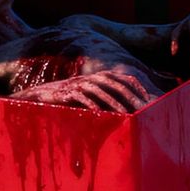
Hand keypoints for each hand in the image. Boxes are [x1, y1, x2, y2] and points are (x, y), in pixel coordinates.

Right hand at [13, 67, 155, 112]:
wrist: (41, 95)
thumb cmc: (70, 98)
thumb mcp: (91, 96)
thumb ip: (108, 98)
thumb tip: (128, 109)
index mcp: (100, 76)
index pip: (124, 78)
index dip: (137, 87)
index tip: (148, 99)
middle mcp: (91, 77)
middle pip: (115, 83)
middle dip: (129, 95)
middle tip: (141, 107)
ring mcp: (78, 83)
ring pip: (100, 90)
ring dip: (114, 102)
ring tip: (125, 113)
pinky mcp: (66, 92)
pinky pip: (82, 98)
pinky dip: (92, 105)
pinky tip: (101, 114)